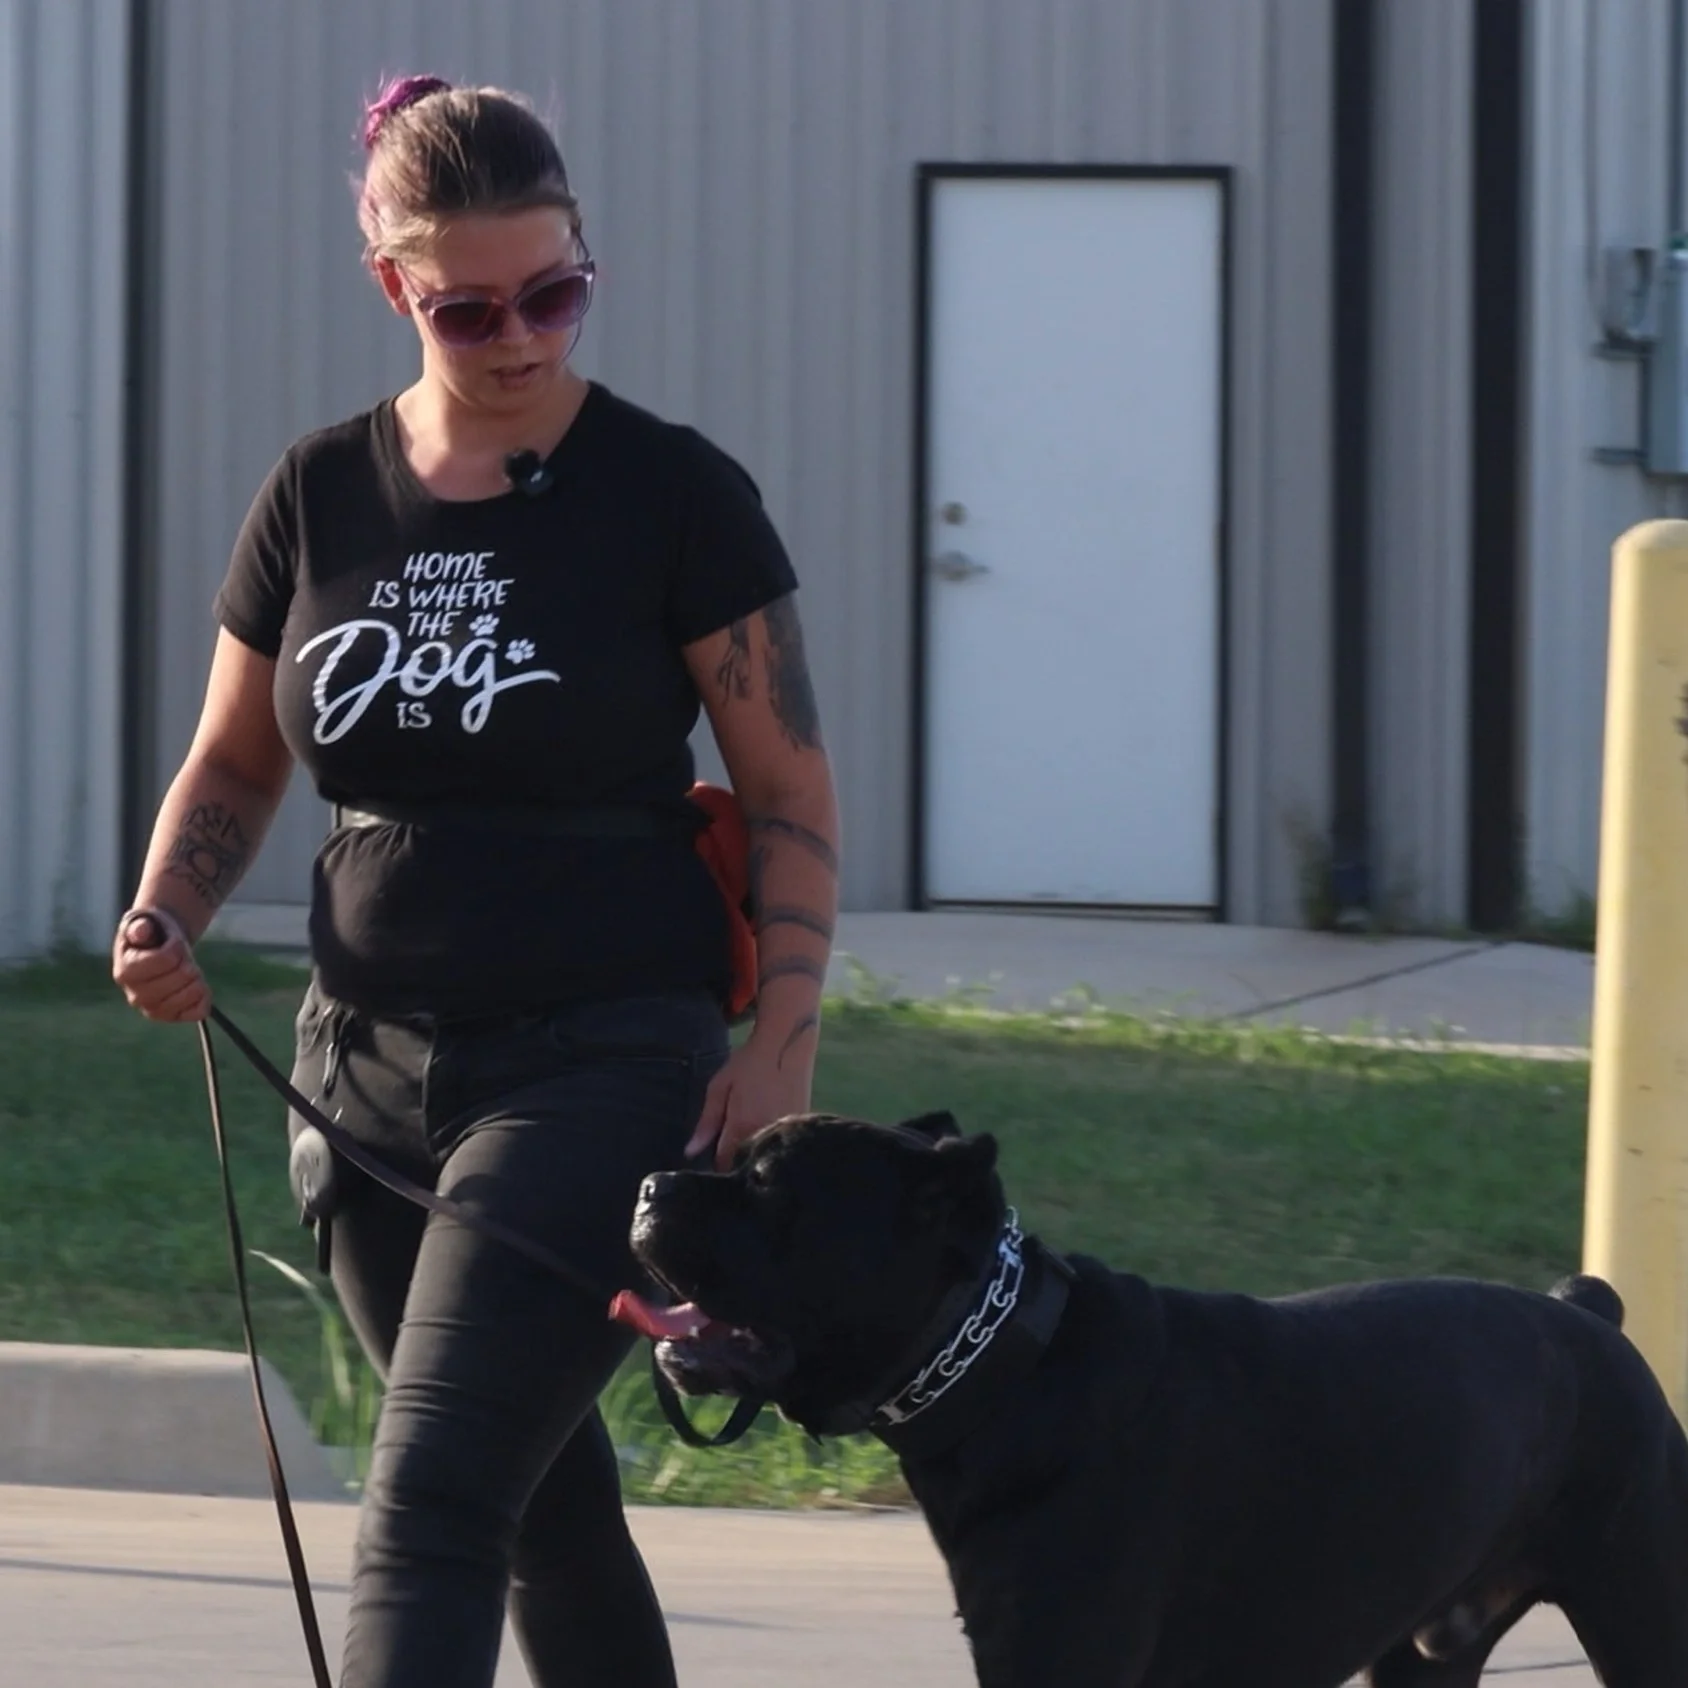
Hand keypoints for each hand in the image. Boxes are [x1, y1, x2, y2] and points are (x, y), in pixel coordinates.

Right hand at [111, 908, 211, 1022]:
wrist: (156, 950)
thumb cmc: (151, 934)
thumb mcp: (143, 923)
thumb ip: (141, 927)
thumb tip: (141, 931)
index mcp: (125, 972)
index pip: (167, 959)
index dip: (177, 946)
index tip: (172, 943)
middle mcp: (135, 996)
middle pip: (183, 976)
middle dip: (187, 961)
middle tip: (180, 957)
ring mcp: (154, 1010)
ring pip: (193, 994)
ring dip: (197, 977)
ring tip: (186, 970)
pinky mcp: (171, 1018)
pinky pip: (199, 1011)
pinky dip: (204, 996)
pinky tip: (195, 985)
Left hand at [685, 1028, 815, 1170]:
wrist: (786, 1044)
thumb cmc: (748, 1063)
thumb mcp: (719, 1087)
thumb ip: (706, 1122)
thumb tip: (690, 1152)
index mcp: (741, 1128)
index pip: (724, 1165)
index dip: (716, 1163)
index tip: (714, 1153)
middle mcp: (764, 1136)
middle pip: (745, 1164)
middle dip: (735, 1161)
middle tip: (729, 1141)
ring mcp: (784, 1133)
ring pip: (763, 1157)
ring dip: (753, 1153)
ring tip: (748, 1132)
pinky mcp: (799, 1127)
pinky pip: (779, 1146)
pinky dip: (770, 1144)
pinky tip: (767, 1125)